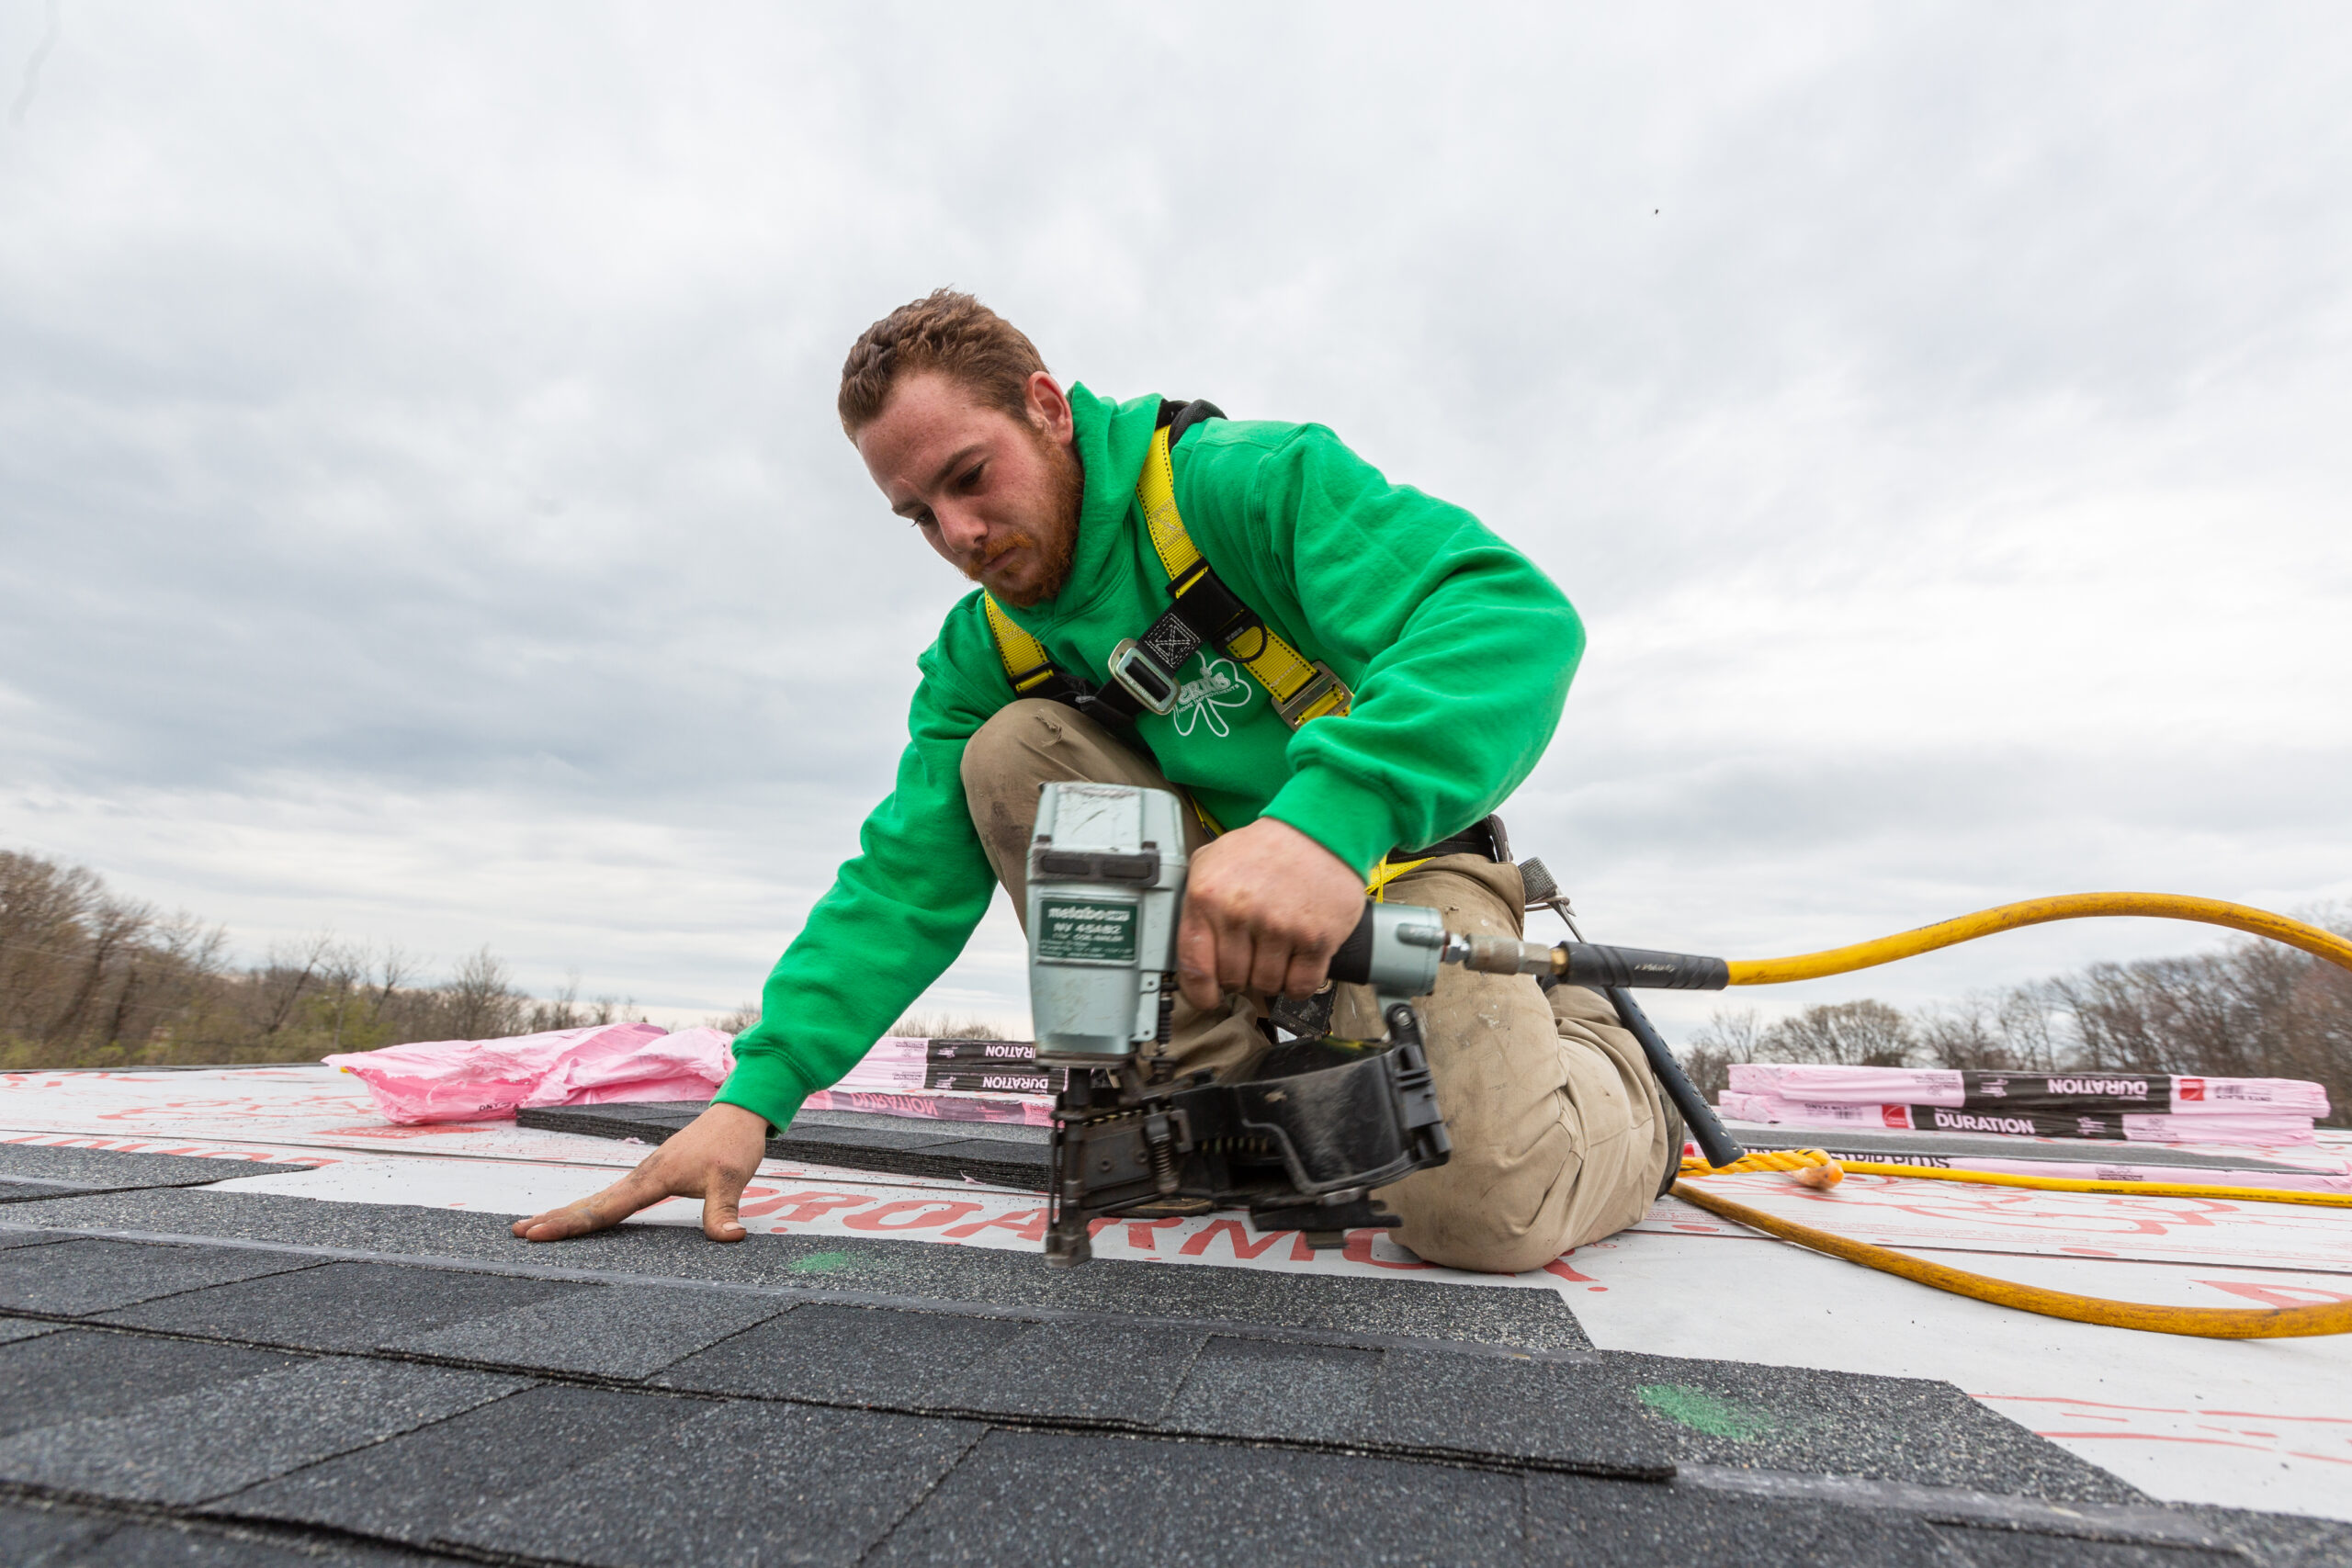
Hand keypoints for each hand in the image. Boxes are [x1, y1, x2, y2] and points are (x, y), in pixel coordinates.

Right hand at [510, 1101, 769, 1243]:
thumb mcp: (731, 1179)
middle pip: (589, 1202)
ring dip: (568, 1212)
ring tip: (536, 1226)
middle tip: (517, 1232)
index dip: (569, 1224)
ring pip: (598, 1197)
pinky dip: (592, 1207)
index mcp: (650, 1178)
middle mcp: (640, 1176)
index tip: (536, 1234)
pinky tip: (585, 1215)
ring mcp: (644, 1174)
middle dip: (554, 1218)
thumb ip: (724, 1210)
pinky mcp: (653, 1174)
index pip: (603, 1208)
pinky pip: (613, 1195)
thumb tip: (730, 1238)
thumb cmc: (732, 1144)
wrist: (739, 1113)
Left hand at [1176, 816, 1364, 1008]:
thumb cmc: (1265, 848)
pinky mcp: (1316, 938)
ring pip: (1267, 985)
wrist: (1319, 829)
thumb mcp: (1212, 859)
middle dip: (1241, 975)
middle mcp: (1241, 913)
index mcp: (1208, 896)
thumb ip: (1193, 901)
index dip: (1200, 993)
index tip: (1208, 997)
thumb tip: (1185, 945)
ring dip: (1271, 977)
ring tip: (1276, 952)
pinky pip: (1301, 985)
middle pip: (1233, 980)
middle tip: (1252, 956)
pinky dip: (1299, 983)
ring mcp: (1280, 927)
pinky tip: (1297, 965)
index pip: (1194, 967)